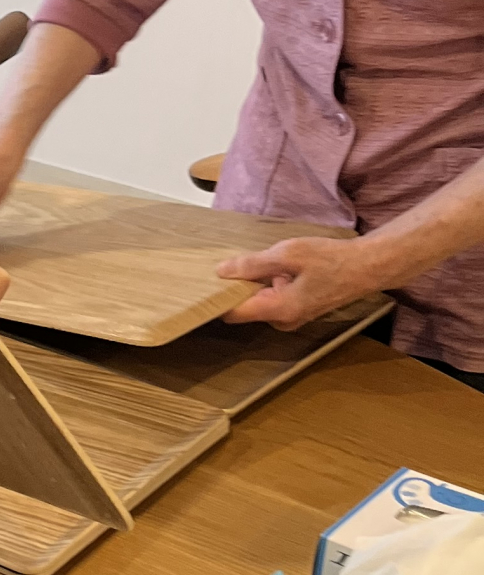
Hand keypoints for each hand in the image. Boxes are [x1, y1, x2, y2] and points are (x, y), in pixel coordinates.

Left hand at [216, 233, 390, 329]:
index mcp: (278, 310)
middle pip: (245, 306)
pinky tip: (285, 266)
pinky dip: (272, 283)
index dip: (216, 299)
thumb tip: (222, 271)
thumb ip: (253, 264)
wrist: (368, 266)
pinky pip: (274, 298)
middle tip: (241, 261)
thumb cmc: (332, 259)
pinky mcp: (299, 310)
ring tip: (271, 260)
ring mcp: (292, 317)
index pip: (232, 314)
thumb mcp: (288, 254)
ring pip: (260, 300)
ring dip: (258, 282)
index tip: (205, 283)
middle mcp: (283, 320)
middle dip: (240, 286)